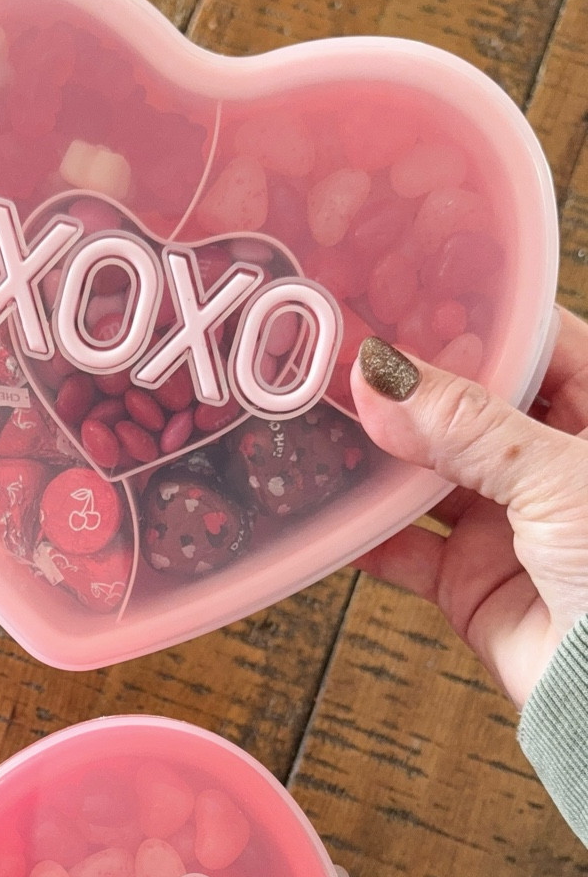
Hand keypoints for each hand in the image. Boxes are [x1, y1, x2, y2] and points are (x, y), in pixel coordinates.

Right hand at [349, 309, 587, 708]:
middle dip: (411, 386)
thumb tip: (383, 373)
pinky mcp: (474, 585)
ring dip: (379, 457)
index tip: (411, 291)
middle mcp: (555, 466)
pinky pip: (407, 551)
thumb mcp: (557, 475)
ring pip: (431, 475)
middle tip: (343, 352)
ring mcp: (511, 525)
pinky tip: (326, 511)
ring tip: (320, 419)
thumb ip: (466, 426)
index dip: (478, 318)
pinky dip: (366, 536)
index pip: (539, 344)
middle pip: (471, 408)